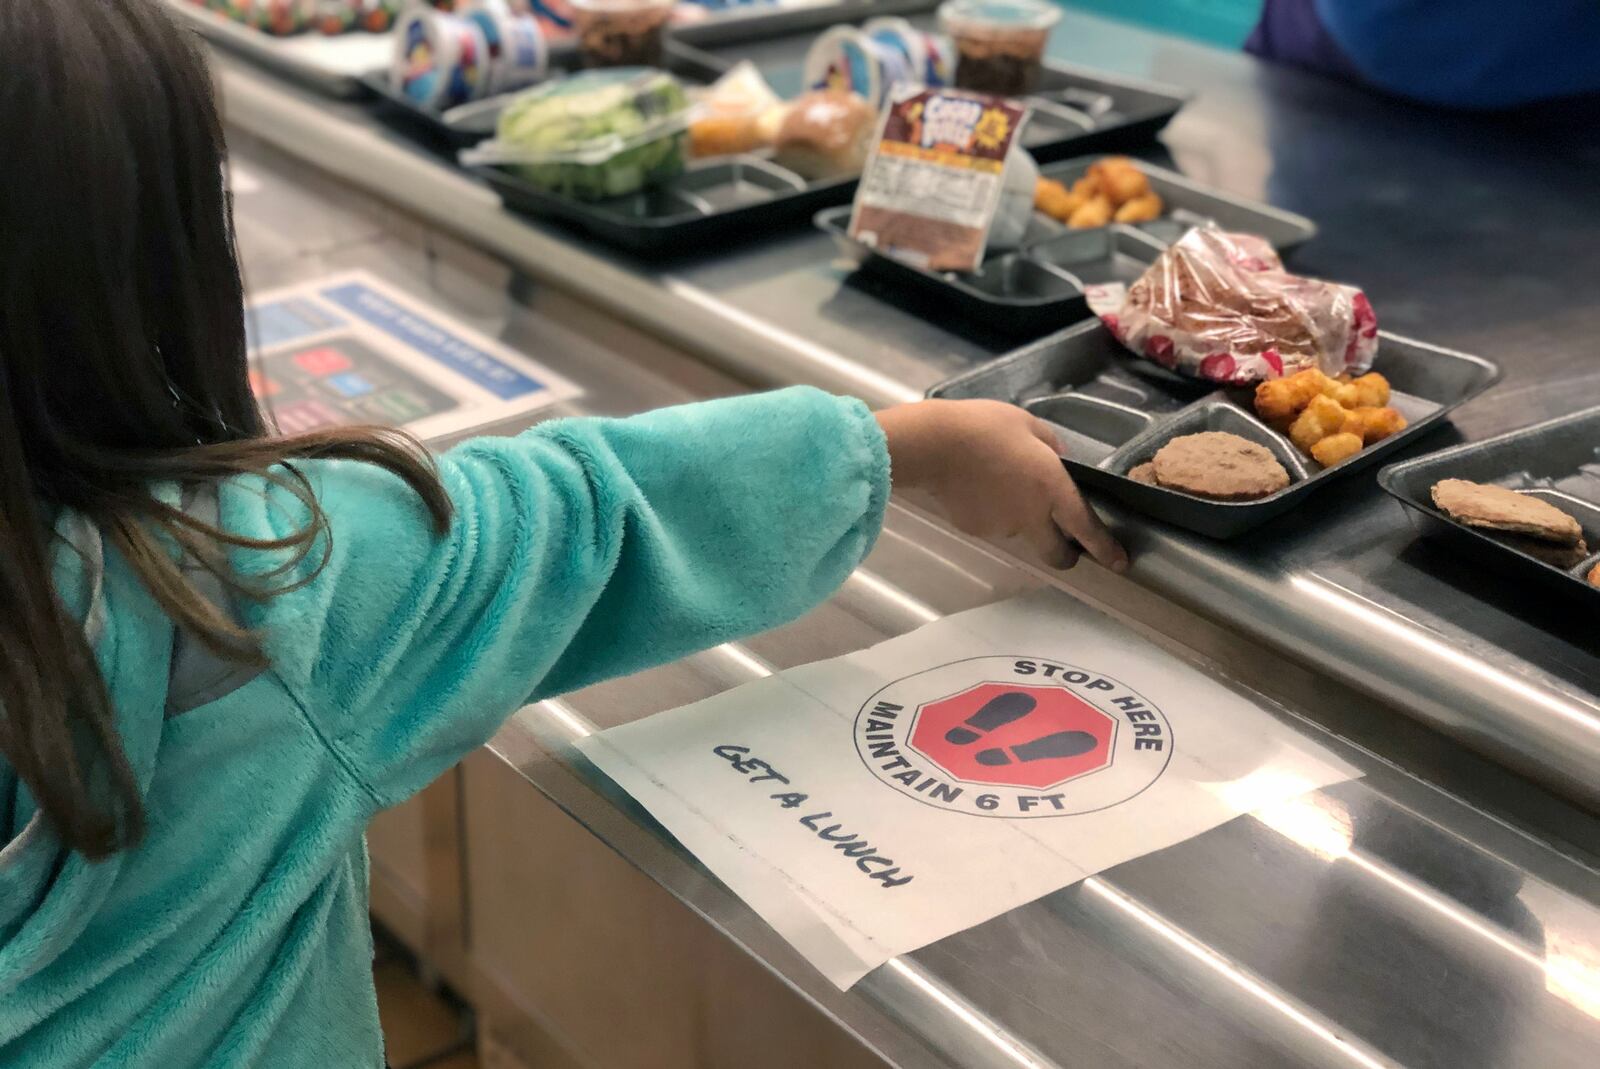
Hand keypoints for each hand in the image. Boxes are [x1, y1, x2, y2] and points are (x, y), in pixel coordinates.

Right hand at [876, 400, 1127, 572]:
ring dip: (1020, 518)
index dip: (1105, 548)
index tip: (1119, 563)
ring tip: (998, 483)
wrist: (933, 445)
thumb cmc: (984, 426)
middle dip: (1065, 555)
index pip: (1086, 528)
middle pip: (1055, 554)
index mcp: (1052, 488)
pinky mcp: (975, 529)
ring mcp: (1002, 527)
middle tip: (1063, 544)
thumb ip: (1050, 446)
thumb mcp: (1028, 424)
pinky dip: (991, 512)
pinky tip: (976, 487)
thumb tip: (1058, 458)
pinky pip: (992, 523)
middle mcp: (1031, 516)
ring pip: (1020, 531)